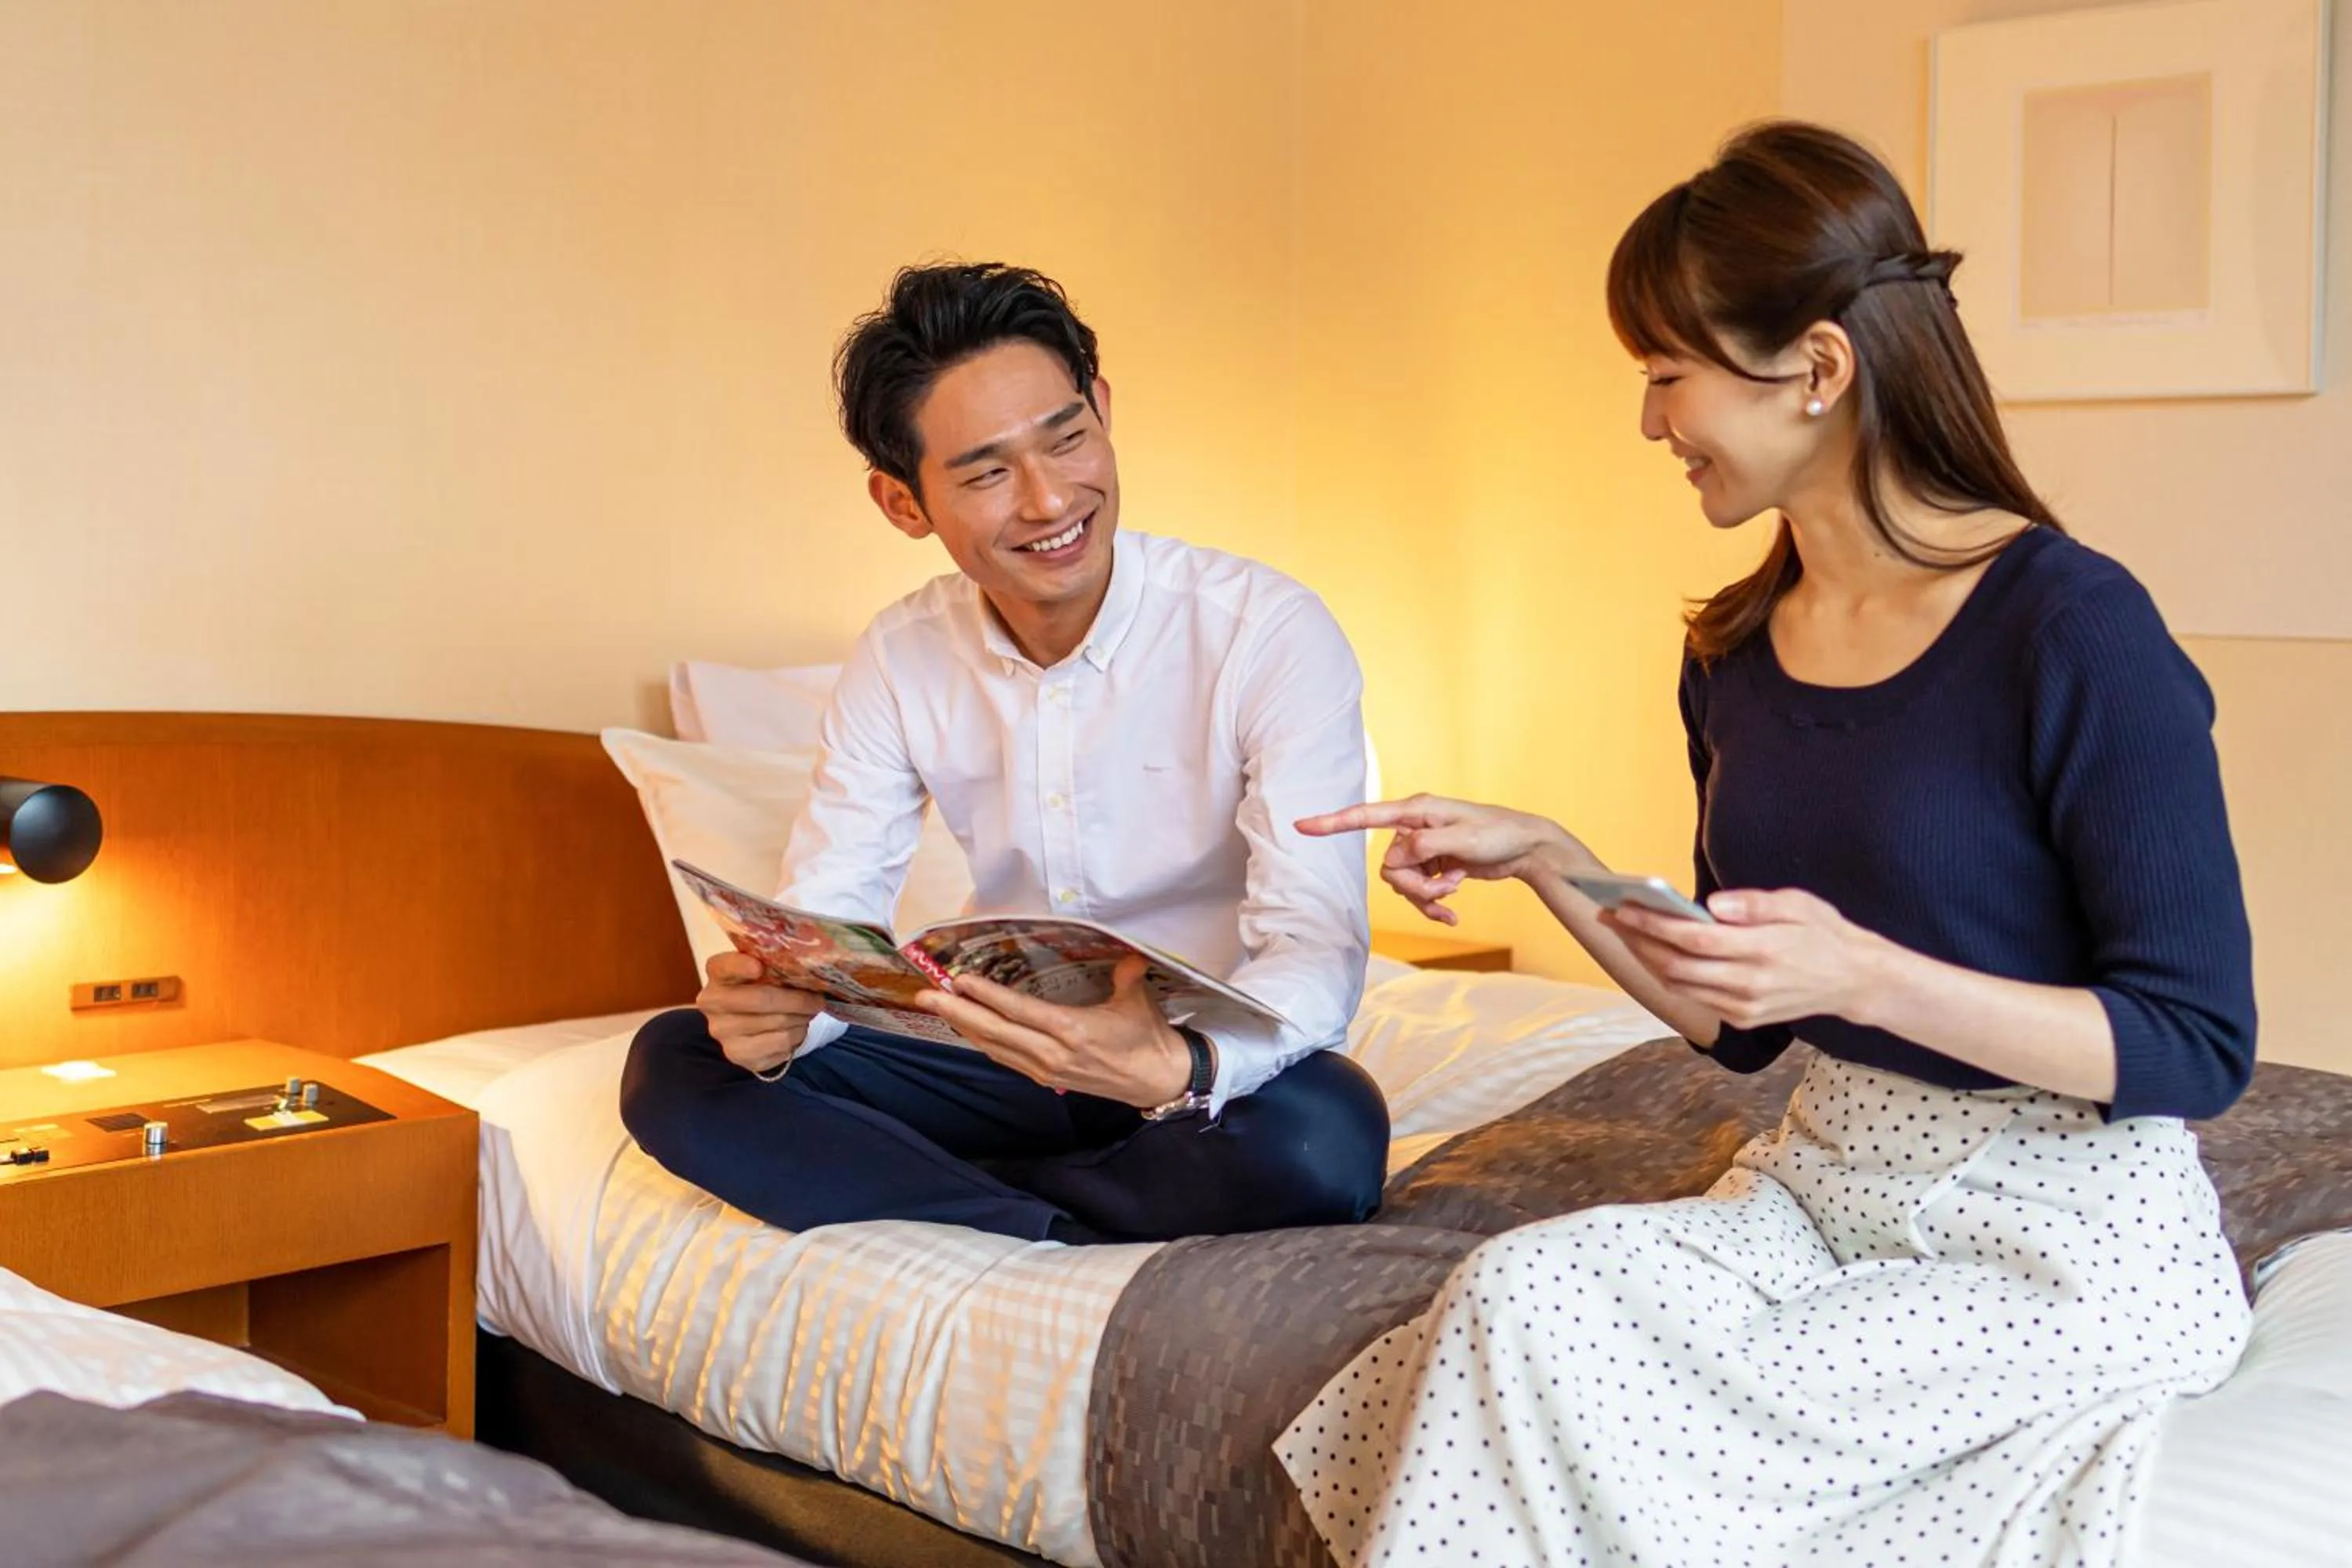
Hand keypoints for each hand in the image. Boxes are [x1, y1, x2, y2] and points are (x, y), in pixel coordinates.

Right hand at [697, 951, 824, 1074]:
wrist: (744, 1018)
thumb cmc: (758, 986)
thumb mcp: (763, 968)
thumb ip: (775, 963)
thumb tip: (810, 968)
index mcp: (717, 972)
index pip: (724, 967)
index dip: (741, 966)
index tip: (758, 967)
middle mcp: (712, 1003)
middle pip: (761, 1000)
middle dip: (797, 1000)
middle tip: (818, 1000)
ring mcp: (722, 1032)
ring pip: (777, 1024)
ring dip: (801, 1019)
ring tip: (807, 1014)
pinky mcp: (737, 1055)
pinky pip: (780, 1045)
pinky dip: (796, 1037)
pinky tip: (795, 1030)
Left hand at [915, 955, 1193, 1106]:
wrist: (1157, 1081)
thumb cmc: (1147, 1037)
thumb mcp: (1137, 1000)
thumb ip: (1125, 973)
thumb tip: (1126, 947)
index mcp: (1071, 1031)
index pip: (1018, 1011)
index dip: (985, 996)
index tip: (958, 980)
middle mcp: (1052, 1053)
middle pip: (994, 1032)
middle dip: (956, 1012)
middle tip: (926, 994)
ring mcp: (1045, 1069)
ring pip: (994, 1047)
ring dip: (964, 1027)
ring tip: (938, 1007)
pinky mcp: (1045, 1078)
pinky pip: (1005, 1058)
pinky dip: (983, 1041)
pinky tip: (968, 1029)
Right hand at [1297, 794, 1577, 925]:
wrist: (1526, 849)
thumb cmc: (1498, 834)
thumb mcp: (1464, 839)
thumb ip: (1426, 845)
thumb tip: (1399, 855)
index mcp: (1416, 811)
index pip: (1366, 816)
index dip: (1333, 823)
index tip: (1302, 826)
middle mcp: (1414, 828)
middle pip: (1389, 866)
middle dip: (1415, 886)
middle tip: (1448, 886)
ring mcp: (1422, 849)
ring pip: (1401, 883)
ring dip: (1427, 896)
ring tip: (1456, 891)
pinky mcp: (1432, 867)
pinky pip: (1417, 893)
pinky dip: (1433, 906)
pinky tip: (1452, 916)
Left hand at [1603, 888, 1886, 1029]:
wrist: (1855, 981)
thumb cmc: (1824, 933)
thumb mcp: (1799, 904)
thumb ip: (1754, 904)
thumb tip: (1710, 905)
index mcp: (1763, 950)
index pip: (1694, 940)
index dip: (1653, 925)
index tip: (1623, 907)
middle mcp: (1750, 984)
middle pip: (1676, 965)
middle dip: (1637, 941)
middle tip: (1610, 918)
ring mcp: (1745, 1006)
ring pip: (1680, 986)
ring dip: (1647, 960)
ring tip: (1625, 933)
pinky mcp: (1744, 1019)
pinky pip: (1696, 998)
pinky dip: (1669, 977)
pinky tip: (1654, 955)